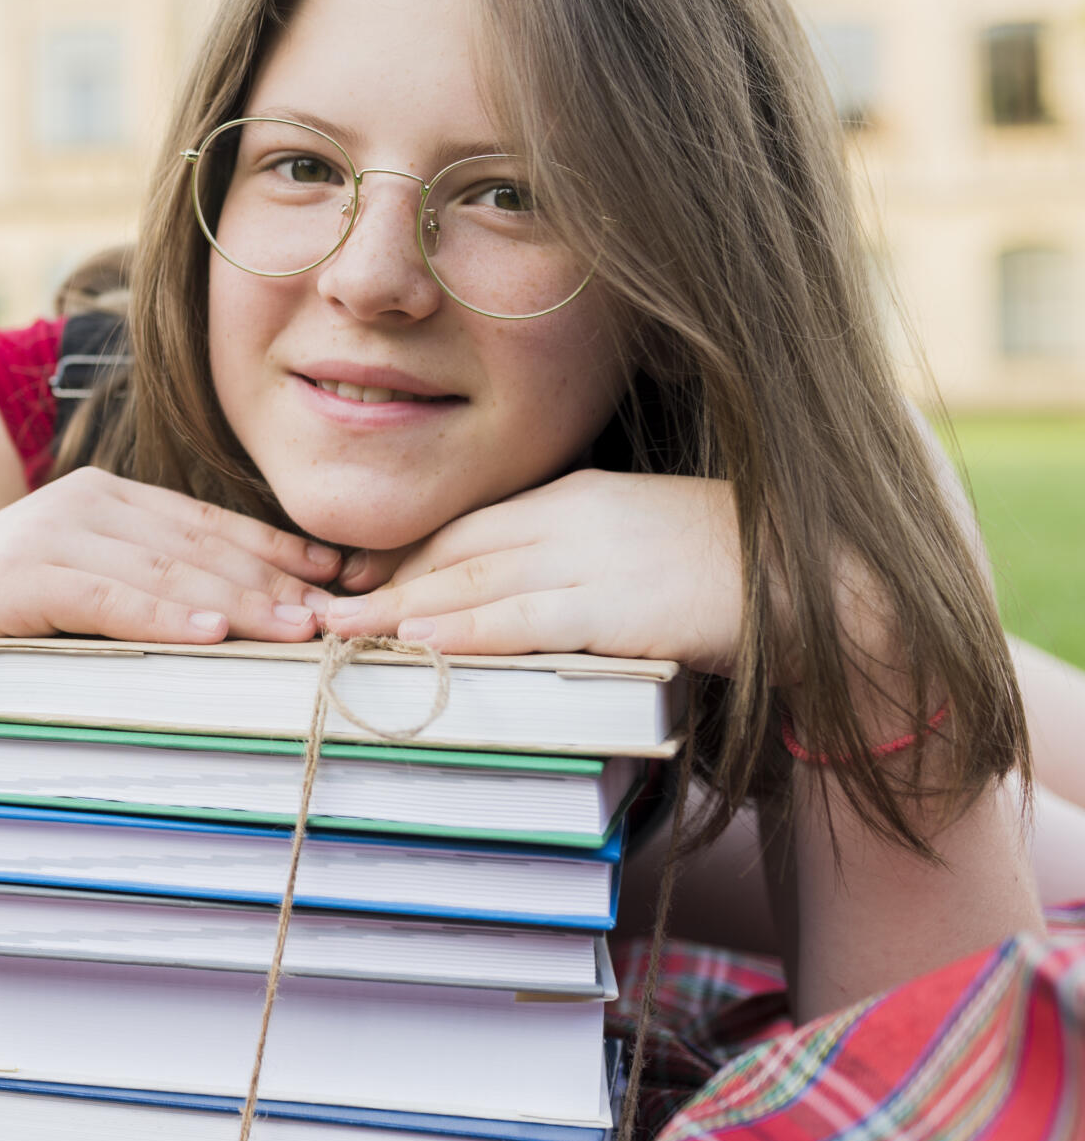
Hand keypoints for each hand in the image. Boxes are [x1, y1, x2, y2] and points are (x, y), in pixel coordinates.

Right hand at [0, 467, 345, 701]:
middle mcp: (85, 501)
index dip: (281, 553)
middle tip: (337, 620)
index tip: (343, 584)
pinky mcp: (19, 575)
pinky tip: (208, 638)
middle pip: (199, 547)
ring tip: (296, 633)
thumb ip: (157, 589)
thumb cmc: (12, 628)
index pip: (213, 526)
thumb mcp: (95, 598)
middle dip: (274, 584)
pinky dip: (160, 617)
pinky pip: (106, 597)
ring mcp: (50, 531)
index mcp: (110, 499)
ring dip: (236, 604)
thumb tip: (256, 618)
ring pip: (163, 571)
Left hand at [318, 469, 744, 673]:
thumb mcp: (641, 543)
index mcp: (577, 497)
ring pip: (476, 584)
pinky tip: (421, 643)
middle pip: (457, 550)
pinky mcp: (618, 606)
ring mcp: (593, 560)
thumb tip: (530, 594)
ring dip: (402, 612)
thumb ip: (581, 559)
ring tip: (342, 633)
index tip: (359, 582)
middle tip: (323, 610)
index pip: (471, 526)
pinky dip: (468, 631)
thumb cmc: (735, 568)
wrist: (818, 576)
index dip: (409, 556)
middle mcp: (573, 518)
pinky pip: (525, 620)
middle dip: (386, 583)